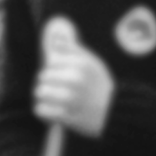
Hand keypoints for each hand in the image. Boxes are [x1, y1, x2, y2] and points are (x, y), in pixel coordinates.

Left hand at [31, 18, 114, 137]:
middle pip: (43, 76)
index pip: (52, 61)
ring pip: (41, 93)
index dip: (55, 69)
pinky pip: (42, 110)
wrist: (114, 113)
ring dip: (45, 98)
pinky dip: (45, 112)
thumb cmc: (100, 86)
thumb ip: (73, 50)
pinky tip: (54, 112)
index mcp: (81, 64)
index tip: (63, 76)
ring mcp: (71, 99)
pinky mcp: (67, 117)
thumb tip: (56, 39)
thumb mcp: (92, 63)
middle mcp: (75, 80)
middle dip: (49, 83)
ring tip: (55, 101)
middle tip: (59, 90)